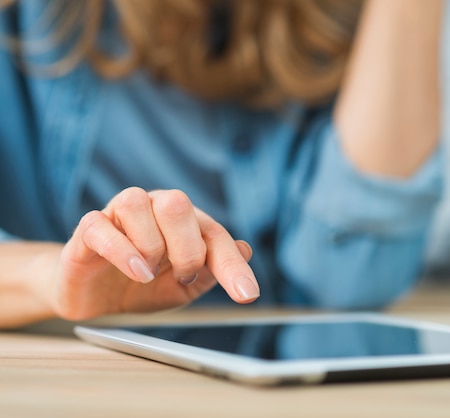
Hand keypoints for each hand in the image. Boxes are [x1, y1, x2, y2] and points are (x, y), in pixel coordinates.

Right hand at [51, 187, 258, 320]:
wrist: (96, 299)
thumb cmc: (143, 286)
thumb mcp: (185, 286)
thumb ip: (213, 269)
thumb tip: (245, 248)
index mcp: (183, 220)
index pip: (214, 233)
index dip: (232, 264)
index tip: (247, 293)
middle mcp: (153, 208)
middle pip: (177, 204)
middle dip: (188, 248)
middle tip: (182, 276)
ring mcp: (118, 214)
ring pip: (137, 203)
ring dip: (151, 245)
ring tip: (149, 274)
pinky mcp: (88, 229)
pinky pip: (100, 226)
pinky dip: (122, 250)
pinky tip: (136, 271)